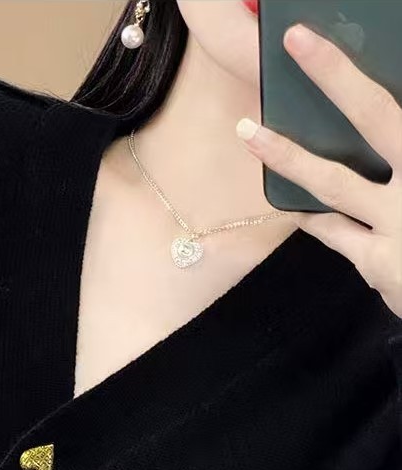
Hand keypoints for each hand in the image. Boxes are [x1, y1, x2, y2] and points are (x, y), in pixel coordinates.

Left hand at [236, 21, 401, 319]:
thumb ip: (398, 153)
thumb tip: (380, 135)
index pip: (390, 107)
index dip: (352, 71)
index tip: (322, 39)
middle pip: (375, 115)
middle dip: (336, 75)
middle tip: (298, 41)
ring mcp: (397, 222)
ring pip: (334, 180)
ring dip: (289, 155)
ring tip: (249, 133)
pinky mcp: (376, 262)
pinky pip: (333, 231)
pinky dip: (310, 215)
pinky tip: (289, 202)